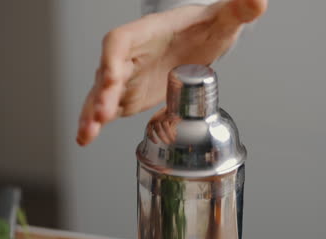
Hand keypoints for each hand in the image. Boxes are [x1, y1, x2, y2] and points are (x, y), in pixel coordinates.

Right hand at [76, 0, 266, 145]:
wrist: (200, 43)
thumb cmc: (206, 28)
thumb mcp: (224, 19)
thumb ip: (238, 9)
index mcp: (149, 33)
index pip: (122, 40)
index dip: (114, 58)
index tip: (112, 76)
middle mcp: (132, 55)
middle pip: (108, 71)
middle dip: (102, 93)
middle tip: (102, 115)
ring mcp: (129, 77)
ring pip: (103, 93)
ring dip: (93, 113)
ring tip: (86, 134)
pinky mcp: (130, 95)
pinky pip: (110, 107)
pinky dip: (96, 122)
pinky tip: (86, 138)